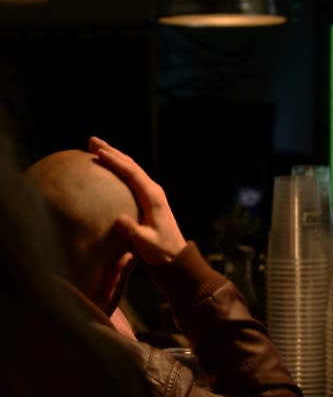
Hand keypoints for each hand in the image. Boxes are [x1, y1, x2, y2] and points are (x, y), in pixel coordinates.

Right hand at [88, 136, 186, 265]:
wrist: (176, 256)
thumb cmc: (161, 251)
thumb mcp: (146, 243)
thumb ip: (133, 231)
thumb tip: (118, 219)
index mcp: (153, 197)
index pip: (132, 173)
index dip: (115, 161)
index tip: (98, 152)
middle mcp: (153, 191)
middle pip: (131, 165)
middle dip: (112, 151)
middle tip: (92, 140)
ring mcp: (152, 194)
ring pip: (132, 169)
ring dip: (115, 156)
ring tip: (96, 147)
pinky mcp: (149, 199)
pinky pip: (132, 178)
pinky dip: (119, 168)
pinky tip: (107, 168)